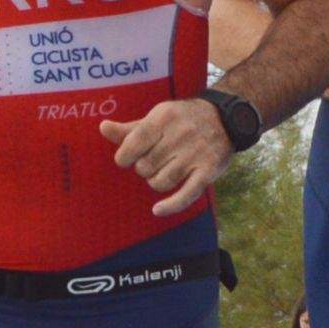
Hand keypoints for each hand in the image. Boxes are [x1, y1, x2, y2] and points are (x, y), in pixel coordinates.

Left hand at [102, 97, 231, 217]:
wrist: (225, 118)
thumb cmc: (183, 119)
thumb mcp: (157, 117)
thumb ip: (130, 129)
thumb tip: (103, 128)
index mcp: (163, 118)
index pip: (133, 144)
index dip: (124, 156)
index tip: (127, 158)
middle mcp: (180, 135)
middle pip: (145, 167)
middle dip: (144, 168)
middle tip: (154, 161)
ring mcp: (195, 154)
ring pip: (160, 182)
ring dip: (156, 181)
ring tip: (165, 171)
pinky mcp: (208, 171)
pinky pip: (186, 194)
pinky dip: (171, 205)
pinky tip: (158, 210)